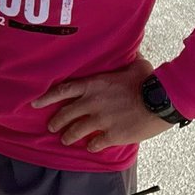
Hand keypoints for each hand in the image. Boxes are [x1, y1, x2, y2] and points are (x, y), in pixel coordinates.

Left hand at [33, 57, 168, 152]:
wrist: (161, 101)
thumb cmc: (148, 80)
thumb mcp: (133, 65)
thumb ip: (124, 60)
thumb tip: (129, 48)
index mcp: (93, 85)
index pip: (62, 91)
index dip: (46, 98)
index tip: (34, 103)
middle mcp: (92, 103)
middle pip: (65, 113)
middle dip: (56, 122)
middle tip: (51, 127)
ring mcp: (101, 120)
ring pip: (76, 131)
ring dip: (69, 136)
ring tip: (65, 140)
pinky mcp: (112, 135)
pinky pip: (95, 143)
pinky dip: (91, 146)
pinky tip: (90, 147)